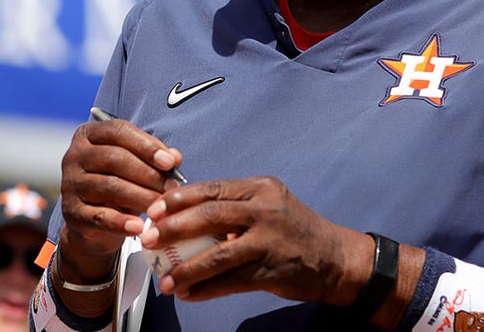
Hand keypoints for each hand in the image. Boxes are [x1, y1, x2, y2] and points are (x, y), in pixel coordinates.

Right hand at [57, 117, 183, 281]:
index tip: (169, 162)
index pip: (118, 131)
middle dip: (148, 173)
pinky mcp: (70, 212)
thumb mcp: (136, 166)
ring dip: (141, 196)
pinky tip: (140, 227)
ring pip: (109, 186)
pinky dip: (121, 223)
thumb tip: (175, 157)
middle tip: (171, 187)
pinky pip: (99, 216)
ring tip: (161, 206)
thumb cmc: (119, 183)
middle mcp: (74, 155)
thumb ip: (155, 158)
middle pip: (114, 158)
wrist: (93, 223)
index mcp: (89, 135)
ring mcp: (70, 184)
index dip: (146, 145)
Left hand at [139, 176, 372, 305]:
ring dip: (187, 268)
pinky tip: (189, 294)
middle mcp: (265, 210)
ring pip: (218, 254)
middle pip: (210, 215)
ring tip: (166, 280)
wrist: (335, 259)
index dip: (179, 199)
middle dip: (174, 228)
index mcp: (260, 188)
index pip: (212, 189)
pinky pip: (231, 281)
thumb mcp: (269, 206)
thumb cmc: (293, 231)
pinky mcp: (272, 269)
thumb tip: (184, 213)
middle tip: (148, 240)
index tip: (154, 210)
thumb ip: (234, 206)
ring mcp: (270, 240)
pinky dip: (206, 288)